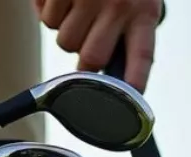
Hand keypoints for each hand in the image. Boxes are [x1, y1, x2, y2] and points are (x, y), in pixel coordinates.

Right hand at [34, 0, 162, 91]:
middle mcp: (119, 4)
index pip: (142, 59)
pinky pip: (46, 18)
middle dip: (83, 56)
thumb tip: (117, 75)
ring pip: (64, 41)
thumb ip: (130, 31)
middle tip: (87, 38)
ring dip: (65, 29)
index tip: (131, 111)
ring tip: (77, 5)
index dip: (134, 87)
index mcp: (144, 11)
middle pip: (89, 60)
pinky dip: (48, 9)